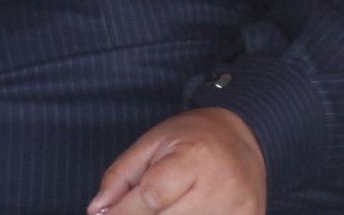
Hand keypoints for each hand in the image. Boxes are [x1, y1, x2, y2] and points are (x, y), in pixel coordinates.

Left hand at [88, 108, 265, 214]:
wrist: (246, 136)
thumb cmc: (195, 137)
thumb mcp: (153, 142)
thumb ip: (121, 175)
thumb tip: (98, 210)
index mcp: (196, 156)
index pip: (151, 197)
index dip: (124, 211)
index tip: (109, 213)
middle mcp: (221, 185)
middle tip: (146, 206)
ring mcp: (237, 208)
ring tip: (171, 204)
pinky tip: (186, 209)